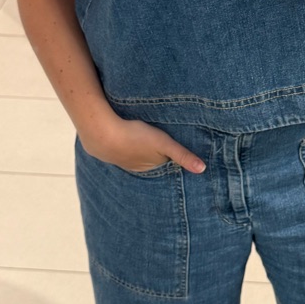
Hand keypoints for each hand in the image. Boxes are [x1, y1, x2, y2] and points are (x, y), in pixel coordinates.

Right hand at [79, 116, 205, 173]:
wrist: (101, 134)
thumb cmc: (136, 138)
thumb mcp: (163, 144)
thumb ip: (182, 155)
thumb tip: (202, 169)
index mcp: (151, 168)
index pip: (166, 163)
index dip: (172, 156)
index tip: (177, 150)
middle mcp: (137, 168)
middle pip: (152, 160)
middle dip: (157, 154)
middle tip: (161, 144)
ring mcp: (122, 160)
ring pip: (137, 154)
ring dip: (141, 149)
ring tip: (146, 141)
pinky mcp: (111, 149)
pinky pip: (123, 147)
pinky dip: (128, 144)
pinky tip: (128, 138)